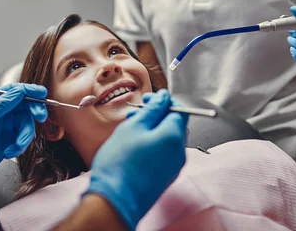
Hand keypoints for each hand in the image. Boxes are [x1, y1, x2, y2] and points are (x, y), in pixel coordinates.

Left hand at [0, 83, 47, 201]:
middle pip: (23, 106)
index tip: (42, 93)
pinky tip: (8, 153)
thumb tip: (18, 91)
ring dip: (24, 136)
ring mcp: (3, 128)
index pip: (12, 92)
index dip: (29, 90)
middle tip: (40, 118)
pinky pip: (23, 138)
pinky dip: (20, 146)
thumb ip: (0, 107)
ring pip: (25, 124)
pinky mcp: (8, 141)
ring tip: (14, 148)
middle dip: (32, 113)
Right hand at [85, 90, 188, 229]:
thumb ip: (152, 109)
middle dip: (156, 115)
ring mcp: (174, 167)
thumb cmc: (121, 162)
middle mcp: (179, 152)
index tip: (147, 98)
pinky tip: (134, 145)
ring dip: (152, 129)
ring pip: (167, 139)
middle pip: (174, 124)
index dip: (164, 101)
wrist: (115, 199)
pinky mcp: (165, 177)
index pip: (180, 110)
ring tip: (131, 129)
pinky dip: (152, 143)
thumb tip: (165, 97)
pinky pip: (163, 153)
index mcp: (174, 136)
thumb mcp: (134, 126)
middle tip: (135, 113)